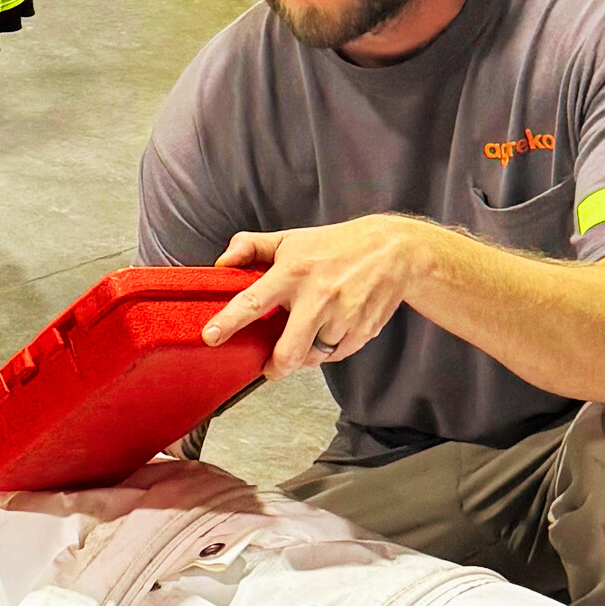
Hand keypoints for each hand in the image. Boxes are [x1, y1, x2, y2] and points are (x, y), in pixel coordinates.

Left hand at [207, 216, 429, 374]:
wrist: (393, 252)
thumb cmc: (336, 246)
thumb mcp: (291, 239)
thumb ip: (251, 247)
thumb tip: (222, 263)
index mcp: (293, 272)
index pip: (253, 300)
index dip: (229, 321)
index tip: (211, 336)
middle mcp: (317, 297)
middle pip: (288, 351)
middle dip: (275, 366)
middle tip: (269, 366)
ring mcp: (342, 317)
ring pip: (312, 356)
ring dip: (305, 353)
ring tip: (311, 331)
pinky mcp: (362, 332)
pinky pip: (335, 355)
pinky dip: (327, 350)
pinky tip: (331, 329)